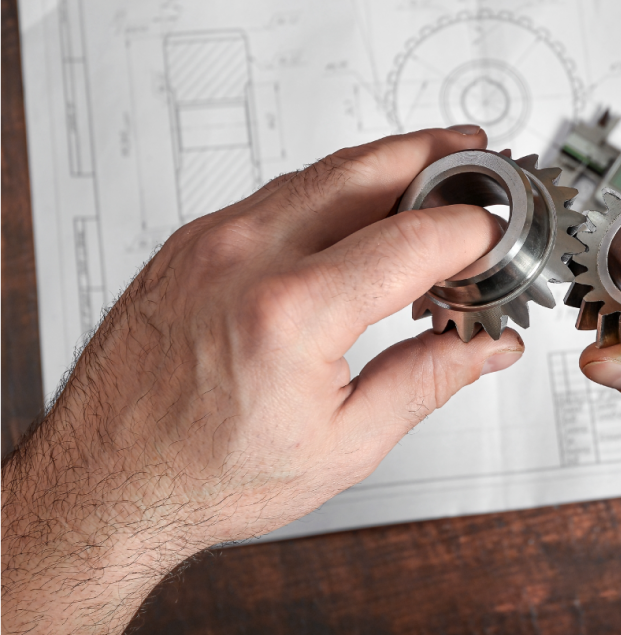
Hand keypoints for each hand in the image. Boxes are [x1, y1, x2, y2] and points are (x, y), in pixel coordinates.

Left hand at [1, 127, 523, 634]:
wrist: (107, 479)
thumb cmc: (204, 474)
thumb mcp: (343, 445)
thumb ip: (428, 381)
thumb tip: (484, 346)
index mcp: (291, 314)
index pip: (414, 238)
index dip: (473, 231)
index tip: (498, 239)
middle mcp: (245, 257)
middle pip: (368, 170)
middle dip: (437, 154)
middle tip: (478, 156)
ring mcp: (212, 240)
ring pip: (322, 171)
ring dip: (387, 165)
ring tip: (430, 180)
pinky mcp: (194, 240)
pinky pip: (281, 193)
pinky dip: (334, 189)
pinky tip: (360, 214)